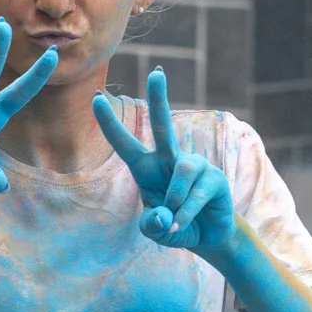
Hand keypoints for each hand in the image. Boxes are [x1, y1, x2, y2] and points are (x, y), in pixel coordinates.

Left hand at [93, 68, 237, 261]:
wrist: (207, 238)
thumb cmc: (174, 226)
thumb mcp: (155, 230)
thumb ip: (152, 225)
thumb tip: (164, 215)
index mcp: (147, 168)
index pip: (126, 144)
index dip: (110, 123)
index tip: (96, 98)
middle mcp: (170, 160)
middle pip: (164, 125)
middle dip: (160, 98)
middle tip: (157, 72)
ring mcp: (195, 166)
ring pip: (182, 172)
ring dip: (174, 201)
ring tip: (173, 221)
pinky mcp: (215, 178)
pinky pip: (196, 194)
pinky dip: (186, 215)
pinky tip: (182, 226)